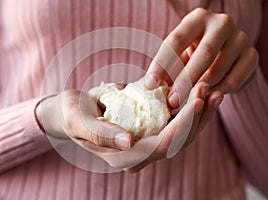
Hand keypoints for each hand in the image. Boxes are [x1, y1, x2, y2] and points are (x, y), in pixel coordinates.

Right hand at [43, 82, 221, 170]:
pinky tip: (198, 91)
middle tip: (210, 89)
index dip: (183, 124)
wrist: (71, 111)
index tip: (197, 99)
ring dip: (198, 113)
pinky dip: (188, 108)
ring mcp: (146, 142)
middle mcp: (140, 154)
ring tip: (212, 89)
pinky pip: (174, 122)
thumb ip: (101, 135)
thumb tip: (129, 142)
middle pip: (179, 141)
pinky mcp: (149, 130)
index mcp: (124, 157)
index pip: (163, 145)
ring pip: (181, 133)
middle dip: (197, 117)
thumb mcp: (79, 122)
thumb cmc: (71, 115)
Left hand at [145, 8, 257, 107]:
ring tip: (185, 102)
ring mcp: (240, 38)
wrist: (224, 51)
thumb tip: (149, 86)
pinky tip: (205, 95)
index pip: (176, 40)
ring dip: (200, 90)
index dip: (161, 64)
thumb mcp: (178, 54)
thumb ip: (165, 67)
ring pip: (218, 70)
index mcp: (197, 18)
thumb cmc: (193, 52)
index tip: (150, 85)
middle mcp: (221, 23)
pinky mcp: (252, 56)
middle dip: (184, 81)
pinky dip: (217, 92)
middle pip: (203, 54)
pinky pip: (233, 81)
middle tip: (171, 101)